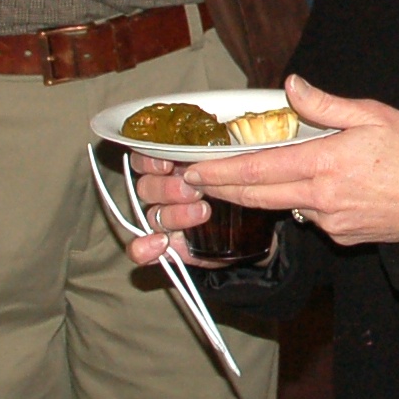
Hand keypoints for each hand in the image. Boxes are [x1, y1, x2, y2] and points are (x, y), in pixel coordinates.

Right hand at [123, 154, 236, 269]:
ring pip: (152, 216)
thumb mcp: (234, 167)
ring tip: (202, 212)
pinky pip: (142, 250)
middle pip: (146, 188)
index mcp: (173, 167)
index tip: (168, 164)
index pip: (145, 159)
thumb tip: (213, 148)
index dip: (149, 161)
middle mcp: (164, 193)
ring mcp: (166, 222)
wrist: (256, 228)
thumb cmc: (242, 188)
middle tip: (193, 191)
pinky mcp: (170, 248)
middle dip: (167, 189)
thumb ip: (220, 159)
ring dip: (173, 215)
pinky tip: (161, 244)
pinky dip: (145, 248)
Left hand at [178, 75, 398, 245]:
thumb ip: (326, 104)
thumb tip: (292, 86)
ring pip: (283, 206)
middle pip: (257, 195)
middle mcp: (321, 198)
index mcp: (326, 163)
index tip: (193, 168)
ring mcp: (331, 222)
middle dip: (221, 188)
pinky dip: (302, 202)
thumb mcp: (373, 115)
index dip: (220, 171)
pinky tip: (315, 187)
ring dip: (262, 194)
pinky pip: (312, 217)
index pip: (258, 169)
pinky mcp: (342, 236)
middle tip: (193, 180)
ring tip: (244, 179)